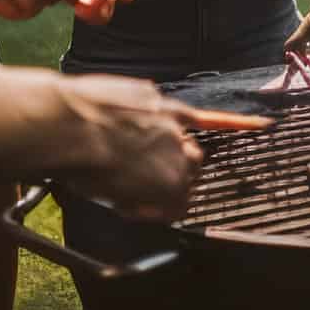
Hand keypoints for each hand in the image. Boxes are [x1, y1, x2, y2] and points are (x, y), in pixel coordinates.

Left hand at [55, 73, 206, 220]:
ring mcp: (172, 125)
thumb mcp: (110, 198)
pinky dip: (213, 120)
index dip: (162, 207)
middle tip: (152, 178)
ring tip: (158, 151)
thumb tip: (141, 202)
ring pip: (191, 143)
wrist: (67, 126)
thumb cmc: (82, 166)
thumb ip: (136, 201)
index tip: (149, 206)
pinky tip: (243, 122)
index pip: (180, 204)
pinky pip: (191, 113)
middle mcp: (179, 156)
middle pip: (191, 171)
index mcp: (170, 187)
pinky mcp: (159, 101)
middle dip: (176, 177)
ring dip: (179, 150)